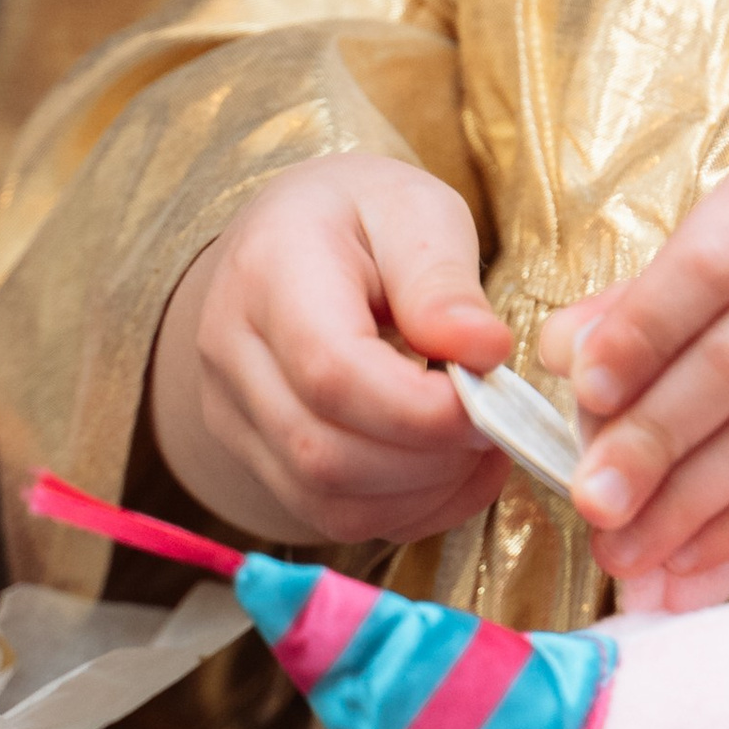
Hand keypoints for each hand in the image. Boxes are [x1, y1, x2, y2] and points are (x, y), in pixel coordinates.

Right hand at [148, 155, 509, 550]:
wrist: (293, 236)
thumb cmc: (365, 216)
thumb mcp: (416, 210)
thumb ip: (443, 281)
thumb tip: (484, 351)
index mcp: (270, 271)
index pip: (331, 372)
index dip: (420, 409)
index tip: (491, 398)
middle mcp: (231, 352)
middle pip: (324, 452)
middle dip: (430, 458)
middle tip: (497, 424)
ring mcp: (232, 414)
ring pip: (325, 501)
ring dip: (423, 493)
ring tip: (479, 445)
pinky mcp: (255, 457)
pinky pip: (331, 518)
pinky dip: (407, 511)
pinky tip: (451, 471)